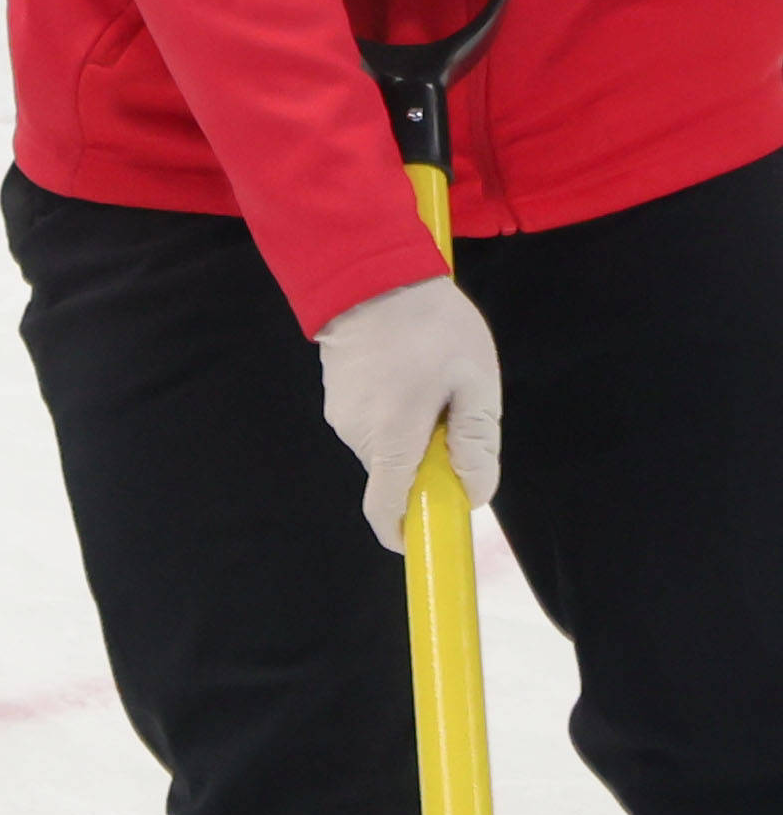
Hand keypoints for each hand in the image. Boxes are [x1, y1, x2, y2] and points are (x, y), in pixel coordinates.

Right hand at [316, 276, 502, 552]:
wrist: (371, 275)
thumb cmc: (432, 327)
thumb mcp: (477, 380)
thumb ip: (477, 441)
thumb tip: (477, 492)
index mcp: (392, 437)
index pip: (385, 508)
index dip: (404, 533)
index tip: (424, 539)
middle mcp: (358, 435)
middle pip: (396, 475)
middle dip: (428, 462)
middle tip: (456, 414)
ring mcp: (341, 416)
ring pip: (386, 448)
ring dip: (413, 433)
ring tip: (433, 382)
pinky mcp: (336, 399)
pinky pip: (373, 424)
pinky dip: (396, 414)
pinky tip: (409, 373)